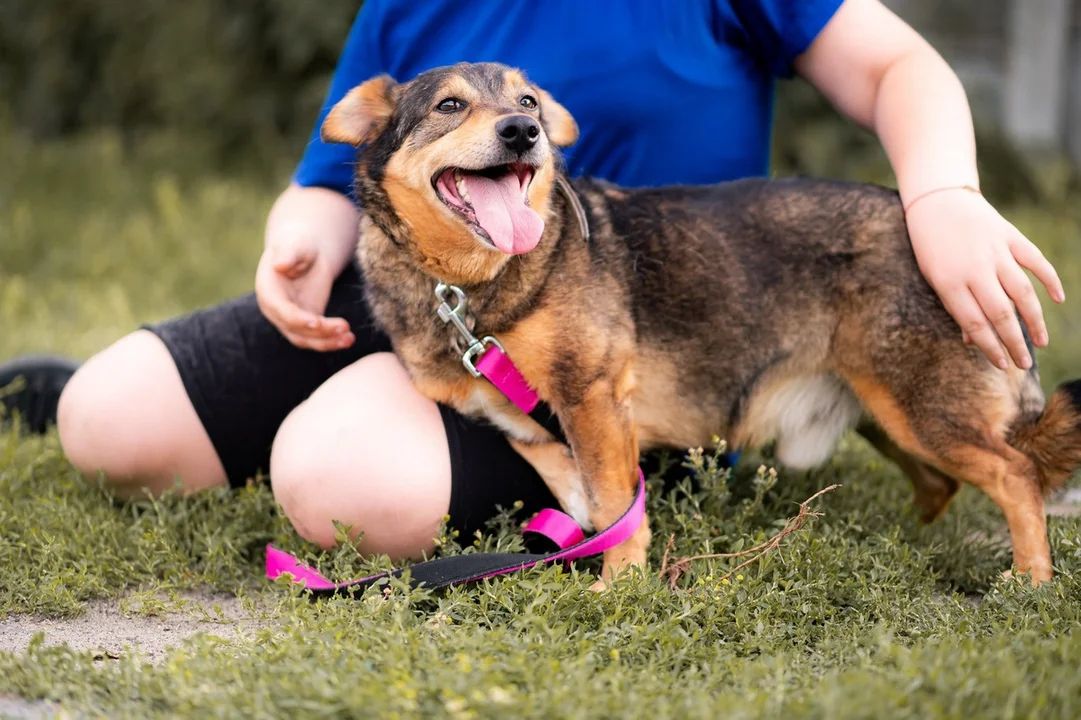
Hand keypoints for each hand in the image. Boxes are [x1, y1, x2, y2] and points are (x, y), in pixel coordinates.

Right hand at [255, 185, 358, 350]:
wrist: (306, 253)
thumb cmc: (298, 245)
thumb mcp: (294, 245)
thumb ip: (288, 255)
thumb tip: (279, 265)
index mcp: (268, 293)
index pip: (282, 311)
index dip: (298, 319)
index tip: (316, 323)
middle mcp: (277, 311)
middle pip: (295, 330)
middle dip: (319, 333)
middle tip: (343, 328)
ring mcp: (292, 320)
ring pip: (307, 340)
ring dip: (328, 342)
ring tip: (349, 339)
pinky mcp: (308, 323)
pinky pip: (318, 338)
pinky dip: (333, 341)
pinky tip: (349, 339)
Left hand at [906, 188, 1064, 369]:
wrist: (937, 201)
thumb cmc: (931, 246)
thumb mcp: (934, 278)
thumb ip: (955, 306)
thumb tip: (971, 340)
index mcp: (949, 283)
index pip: (975, 323)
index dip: (990, 347)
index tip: (1002, 365)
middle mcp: (974, 269)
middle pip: (1000, 313)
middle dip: (1014, 342)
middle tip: (1023, 364)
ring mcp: (995, 252)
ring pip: (1022, 292)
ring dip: (1034, 320)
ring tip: (1040, 342)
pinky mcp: (1011, 236)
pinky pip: (1036, 261)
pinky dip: (1049, 280)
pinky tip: (1057, 299)